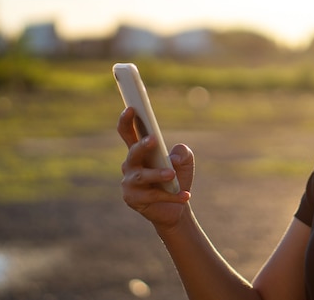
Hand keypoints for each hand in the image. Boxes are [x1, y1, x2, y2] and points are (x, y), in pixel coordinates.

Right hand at [118, 107, 192, 230]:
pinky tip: (186, 196)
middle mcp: (130, 165)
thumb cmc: (177, 177)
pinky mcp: (133, 200)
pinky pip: (153, 196)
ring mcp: (129, 183)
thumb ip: (183, 153)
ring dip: (157, 174)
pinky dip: (171, 196)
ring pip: (142, 176)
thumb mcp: (185, 161)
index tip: (132, 108)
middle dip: (142, 146)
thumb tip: (173, 160)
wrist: (177, 206)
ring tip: (172, 174)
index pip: (128, 132)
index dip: (127, 120)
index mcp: (139, 151)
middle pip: (133, 152)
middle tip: (154, 139)